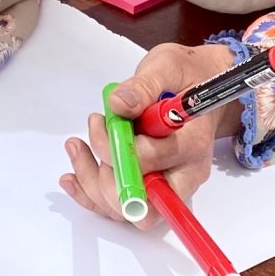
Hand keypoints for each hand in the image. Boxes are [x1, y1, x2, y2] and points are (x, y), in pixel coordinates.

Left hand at [59, 41, 238, 222]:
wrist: (202, 87)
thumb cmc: (187, 77)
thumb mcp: (167, 67)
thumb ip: (144, 86)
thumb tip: (119, 104)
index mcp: (192, 143)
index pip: (151, 163)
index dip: (116, 149)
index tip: (102, 122)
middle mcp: (185, 173)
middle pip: (140, 200)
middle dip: (102, 173)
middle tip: (94, 130)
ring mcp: (169, 185)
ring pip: (124, 209)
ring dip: (91, 180)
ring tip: (77, 145)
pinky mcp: (152, 188)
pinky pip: (118, 206)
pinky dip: (90, 193)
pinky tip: (73, 175)